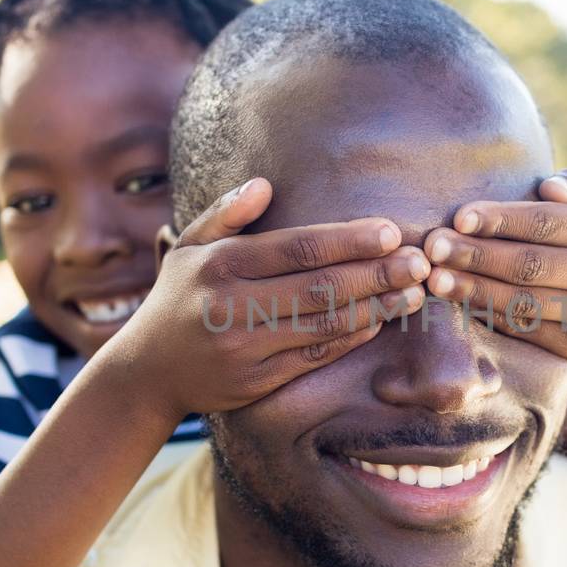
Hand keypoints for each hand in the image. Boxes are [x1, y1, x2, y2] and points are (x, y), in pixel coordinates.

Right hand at [117, 177, 428, 423]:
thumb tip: (265, 185)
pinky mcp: (258, 381)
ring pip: (323, 324)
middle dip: (376, 274)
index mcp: (221, 265)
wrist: (146, 372)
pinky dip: (351, 337)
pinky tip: (380, 320)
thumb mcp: (188, 247)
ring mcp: (246, 347)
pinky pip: (315, 355)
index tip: (391, 232)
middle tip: (420, 262)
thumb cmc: (178, 297)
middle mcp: (233, 306)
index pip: (297, 249)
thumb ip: (225, 214)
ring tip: (413, 292)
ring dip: (375, 308)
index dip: (348, 241)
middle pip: (319, 287)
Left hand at [420, 169, 566, 364]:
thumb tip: (549, 185)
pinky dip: (488, 314)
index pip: (542, 221)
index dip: (498, 219)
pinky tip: (460, 302)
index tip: (458, 218)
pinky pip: (524, 328)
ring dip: (473, 289)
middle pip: (527, 263)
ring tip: (436, 280)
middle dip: (475, 255)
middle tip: (433, 249)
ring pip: (521, 300)